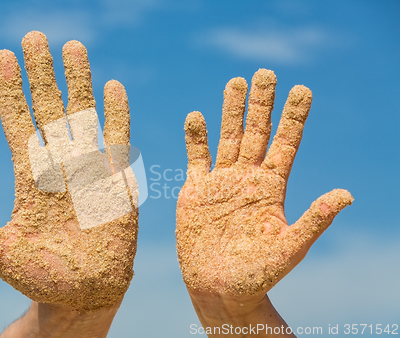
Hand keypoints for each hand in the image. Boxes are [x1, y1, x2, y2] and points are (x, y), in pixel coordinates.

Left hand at [0, 31, 137, 311]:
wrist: (84, 293)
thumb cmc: (39, 277)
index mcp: (29, 178)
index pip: (18, 124)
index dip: (10, 91)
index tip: (2, 58)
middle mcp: (58, 166)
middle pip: (49, 110)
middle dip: (41, 74)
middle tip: (35, 37)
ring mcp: (89, 170)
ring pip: (83, 116)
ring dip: (78, 82)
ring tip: (73, 47)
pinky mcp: (117, 182)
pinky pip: (118, 140)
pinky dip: (117, 114)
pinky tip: (113, 86)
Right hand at [176, 69, 352, 301]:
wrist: (218, 289)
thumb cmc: (258, 275)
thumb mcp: (290, 247)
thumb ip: (314, 220)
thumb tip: (347, 194)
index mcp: (273, 188)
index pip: (285, 144)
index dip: (294, 117)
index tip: (302, 90)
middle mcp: (248, 178)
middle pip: (256, 133)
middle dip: (262, 103)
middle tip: (267, 72)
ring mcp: (221, 182)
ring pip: (227, 138)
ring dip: (230, 111)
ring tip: (236, 83)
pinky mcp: (196, 190)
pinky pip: (196, 158)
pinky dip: (195, 138)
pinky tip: (196, 116)